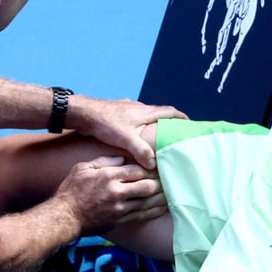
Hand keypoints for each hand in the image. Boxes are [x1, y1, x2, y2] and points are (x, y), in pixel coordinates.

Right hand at [56, 155, 165, 234]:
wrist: (65, 217)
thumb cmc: (71, 190)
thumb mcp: (83, 168)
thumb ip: (104, 161)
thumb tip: (123, 158)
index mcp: (108, 177)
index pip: (137, 170)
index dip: (150, 167)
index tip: (158, 165)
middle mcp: (117, 192)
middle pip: (147, 186)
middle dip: (160, 182)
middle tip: (169, 177)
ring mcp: (120, 208)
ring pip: (148, 202)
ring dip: (162, 196)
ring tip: (173, 191)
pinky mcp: (120, 220)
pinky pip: (143, 215)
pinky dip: (155, 210)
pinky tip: (164, 206)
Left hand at [68, 96, 186, 169]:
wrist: (82, 113)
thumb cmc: (104, 123)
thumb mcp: (125, 138)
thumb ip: (140, 151)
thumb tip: (154, 164)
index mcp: (144, 111)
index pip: (169, 111)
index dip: (181, 118)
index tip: (189, 125)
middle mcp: (138, 107)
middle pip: (159, 113)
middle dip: (168, 123)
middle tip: (174, 136)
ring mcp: (127, 109)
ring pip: (145, 116)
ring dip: (152, 125)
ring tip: (155, 139)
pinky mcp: (117, 112)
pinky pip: (134, 119)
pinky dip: (139, 126)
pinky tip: (133, 137)